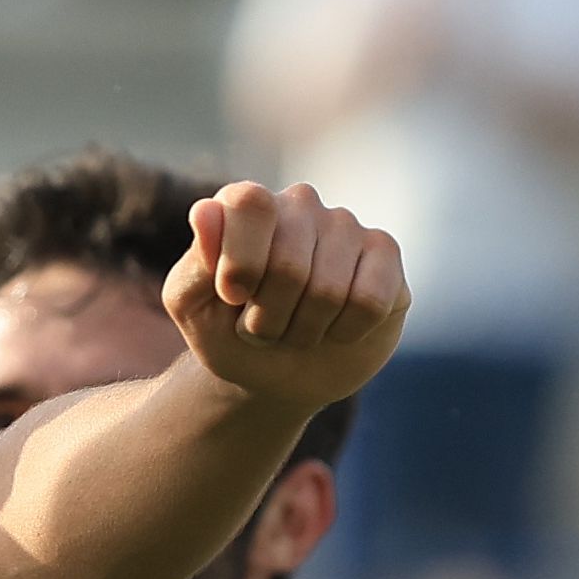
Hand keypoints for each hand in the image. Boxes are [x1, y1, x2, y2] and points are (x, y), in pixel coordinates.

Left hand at [157, 178, 404, 418]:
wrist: (273, 374)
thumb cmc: (227, 332)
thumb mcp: (193, 306)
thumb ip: (196, 262)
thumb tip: (207, 210)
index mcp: (245, 204)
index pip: (250, 204)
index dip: (240, 264)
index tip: (232, 298)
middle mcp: (299, 203)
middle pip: (288, 265)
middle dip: (268, 317)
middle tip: (262, 327)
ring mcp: (346, 225)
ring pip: (329, 290)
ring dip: (304, 330)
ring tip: (295, 329)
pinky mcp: (385, 254)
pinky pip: (369, 301)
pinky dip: (344, 332)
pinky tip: (335, 327)